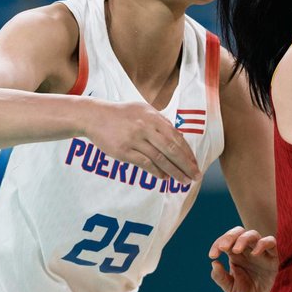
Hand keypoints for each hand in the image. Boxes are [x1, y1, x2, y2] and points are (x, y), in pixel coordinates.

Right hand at [83, 100, 200, 185]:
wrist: (95, 116)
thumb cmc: (123, 114)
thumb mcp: (144, 111)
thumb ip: (160, 122)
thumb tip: (177, 137)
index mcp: (154, 117)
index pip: (176, 137)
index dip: (187, 152)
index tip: (195, 163)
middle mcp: (146, 128)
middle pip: (171, 149)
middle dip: (186, 164)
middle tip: (195, 176)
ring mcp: (135, 139)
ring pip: (159, 158)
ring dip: (174, 171)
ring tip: (183, 181)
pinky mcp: (123, 151)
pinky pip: (144, 163)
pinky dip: (156, 171)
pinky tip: (164, 178)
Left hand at [209, 227, 278, 291]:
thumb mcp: (231, 289)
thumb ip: (221, 278)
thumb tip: (214, 263)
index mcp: (236, 256)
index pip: (226, 242)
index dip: (217, 244)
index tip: (213, 255)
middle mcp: (248, 251)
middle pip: (239, 232)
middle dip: (229, 237)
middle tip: (223, 247)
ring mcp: (261, 252)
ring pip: (253, 234)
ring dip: (243, 239)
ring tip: (236, 250)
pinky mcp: (274, 256)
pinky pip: (271, 242)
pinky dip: (262, 244)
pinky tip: (255, 254)